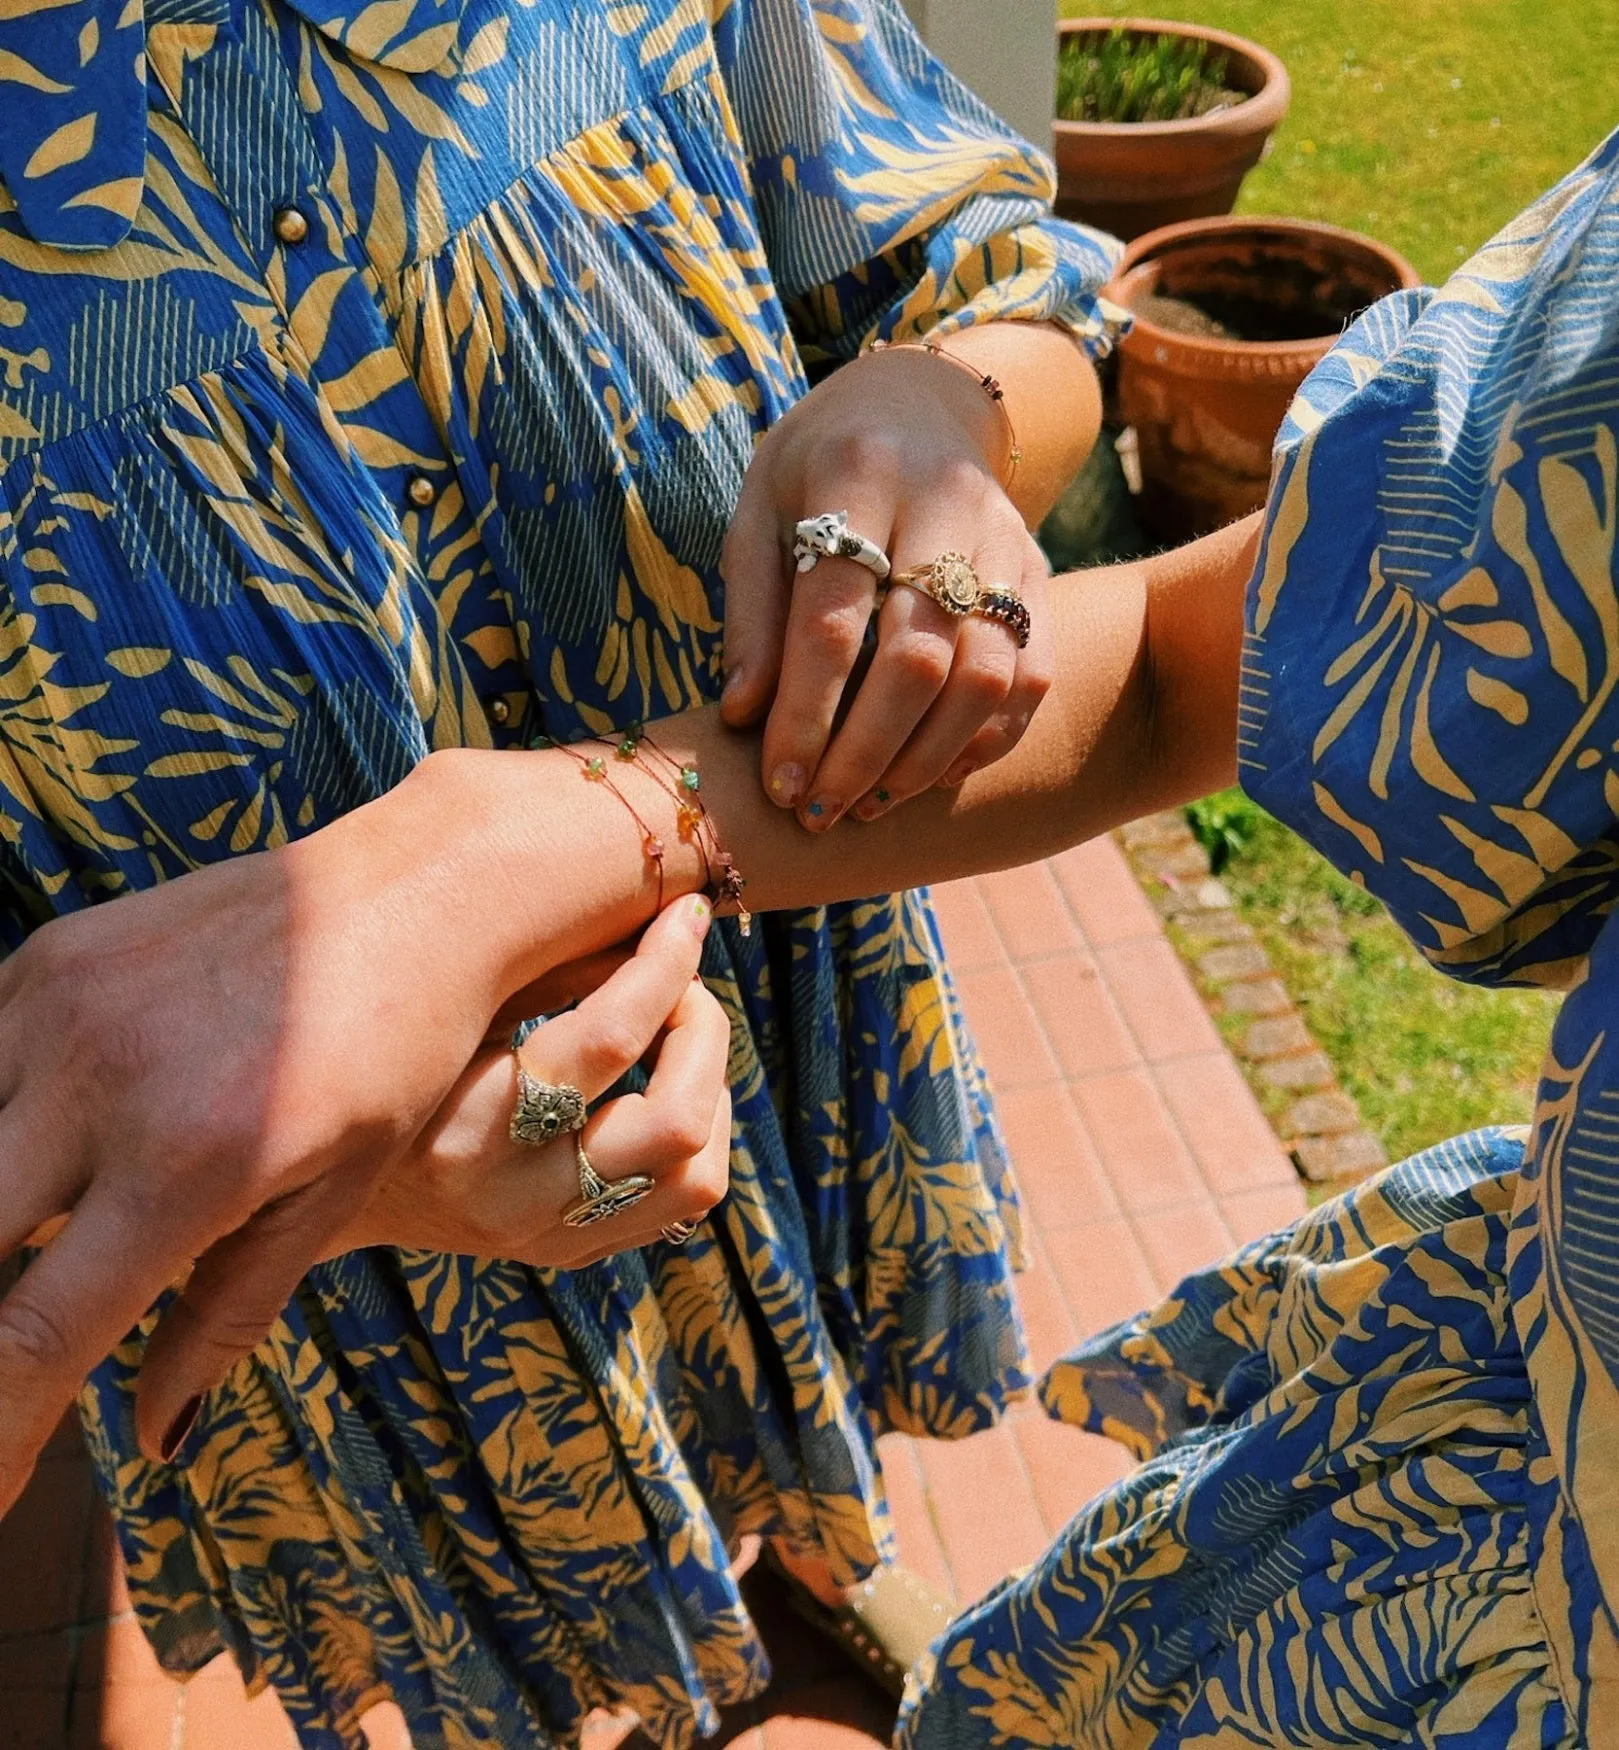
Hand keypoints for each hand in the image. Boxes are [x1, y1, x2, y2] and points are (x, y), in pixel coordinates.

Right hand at [0, 752, 700, 1511]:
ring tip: (51, 1241)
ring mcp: (60, 1009)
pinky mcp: (46, 959)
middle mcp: (103, 1084)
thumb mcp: (331, 1193)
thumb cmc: (399, 1055)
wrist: (416, 891)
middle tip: (17, 1357)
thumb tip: (153, 1444)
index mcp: (189, 1165)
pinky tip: (41, 1153)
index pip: (31, 1337)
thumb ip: (225, 1316)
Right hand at [331, 897, 729, 1265]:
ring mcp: (548, 1236)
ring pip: (696, 1178)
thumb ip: (541, 971)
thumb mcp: (445, 1010)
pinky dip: (698, 1136)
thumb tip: (649, 929)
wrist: (324, 1187)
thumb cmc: (386, 1064)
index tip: (685, 915)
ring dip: (713, 1090)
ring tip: (681, 1038)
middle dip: (703, 1031)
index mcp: (468, 1124)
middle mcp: (514, 1198)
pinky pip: (680, 1204)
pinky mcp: (570, 1252)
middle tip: (685, 984)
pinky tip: (669, 1085)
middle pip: (675, 1121)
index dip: (665, 966)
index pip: (610, 1040)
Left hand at [720, 342, 1054, 829]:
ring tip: (869, 805)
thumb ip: (753, 614)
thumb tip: (745, 718)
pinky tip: (931, 776)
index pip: (833, 622)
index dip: (804, 717)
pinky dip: (985, 740)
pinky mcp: (1040, 572)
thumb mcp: (759, 513)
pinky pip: (1032, 675)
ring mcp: (1005, 538)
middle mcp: (945, 502)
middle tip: (820, 813)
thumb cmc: (815, 470)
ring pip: (986, 675)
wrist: (915, 401)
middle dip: (863, 754)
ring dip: (925, 759)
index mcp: (857, 475)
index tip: (776, 786)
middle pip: (917, 657)